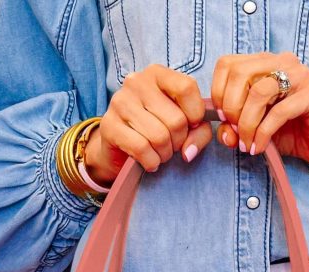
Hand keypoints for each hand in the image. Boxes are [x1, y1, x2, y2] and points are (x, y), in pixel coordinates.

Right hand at [84, 65, 213, 182]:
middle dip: (179, 142)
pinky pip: (142, 149)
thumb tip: (189, 151)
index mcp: (157, 74)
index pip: (187, 88)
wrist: (118, 147)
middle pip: (176, 119)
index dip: (196, 114)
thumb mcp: (183, 125)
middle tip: (170, 145)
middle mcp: (136, 82)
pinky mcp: (109, 125)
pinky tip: (149, 161)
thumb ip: (199, 132)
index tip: (191, 126)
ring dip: (164, 154)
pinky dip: (151, 161)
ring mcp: (120, 102)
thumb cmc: (156, 131)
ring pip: (159, 137)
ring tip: (159, 153)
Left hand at [210, 52, 308, 174]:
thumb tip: (224, 132)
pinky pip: (279, 112)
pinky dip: (263, 133)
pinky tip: (259, 147)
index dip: (218, 92)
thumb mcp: (252, 130)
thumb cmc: (286, 132)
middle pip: (239, 74)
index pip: (227, 64)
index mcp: (263, 63)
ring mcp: (299, 75)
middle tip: (235, 132)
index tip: (222, 118)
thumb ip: (233, 128)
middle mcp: (281, 62)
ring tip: (247, 143)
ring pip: (258, 92)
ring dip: (246, 123)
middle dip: (230, 108)